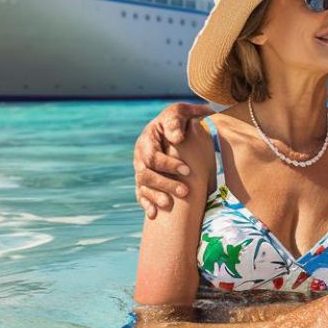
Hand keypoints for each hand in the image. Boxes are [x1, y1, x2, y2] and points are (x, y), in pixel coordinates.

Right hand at [133, 102, 213, 217]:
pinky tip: (154, 214)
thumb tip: (177, 138)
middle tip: (185, 191)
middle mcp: (140, 156)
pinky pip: (140, 194)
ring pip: (142, 186)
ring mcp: (140, 169)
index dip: (169, 164)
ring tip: (170, 204)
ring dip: (155, 196)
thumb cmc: (179, 120)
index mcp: (147, 140)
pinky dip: (146, 204)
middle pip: (146, 174)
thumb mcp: (179, 113)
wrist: (175, 130)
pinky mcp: (143, 181)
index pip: (153, 156)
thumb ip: (177, 121)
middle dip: (165, 184)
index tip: (187, 169)